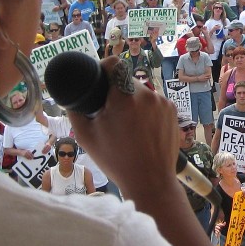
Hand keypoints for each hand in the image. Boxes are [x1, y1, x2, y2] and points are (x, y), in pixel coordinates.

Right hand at [68, 57, 178, 199]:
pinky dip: (147, 111)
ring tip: (128, 127)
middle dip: (117, 92)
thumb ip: (75, 110)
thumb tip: (71, 96)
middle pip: (126, 81)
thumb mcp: (85, 137)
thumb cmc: (116, 161)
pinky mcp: (173, 111)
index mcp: (123, 98)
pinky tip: (142, 130)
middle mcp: (146, 95)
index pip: (114, 64)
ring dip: (133, 102)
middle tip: (111, 113)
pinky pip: (155, 102)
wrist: (151, 181)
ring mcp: (162, 103)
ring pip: (141, 93)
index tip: (100, 77)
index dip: (105, 68)